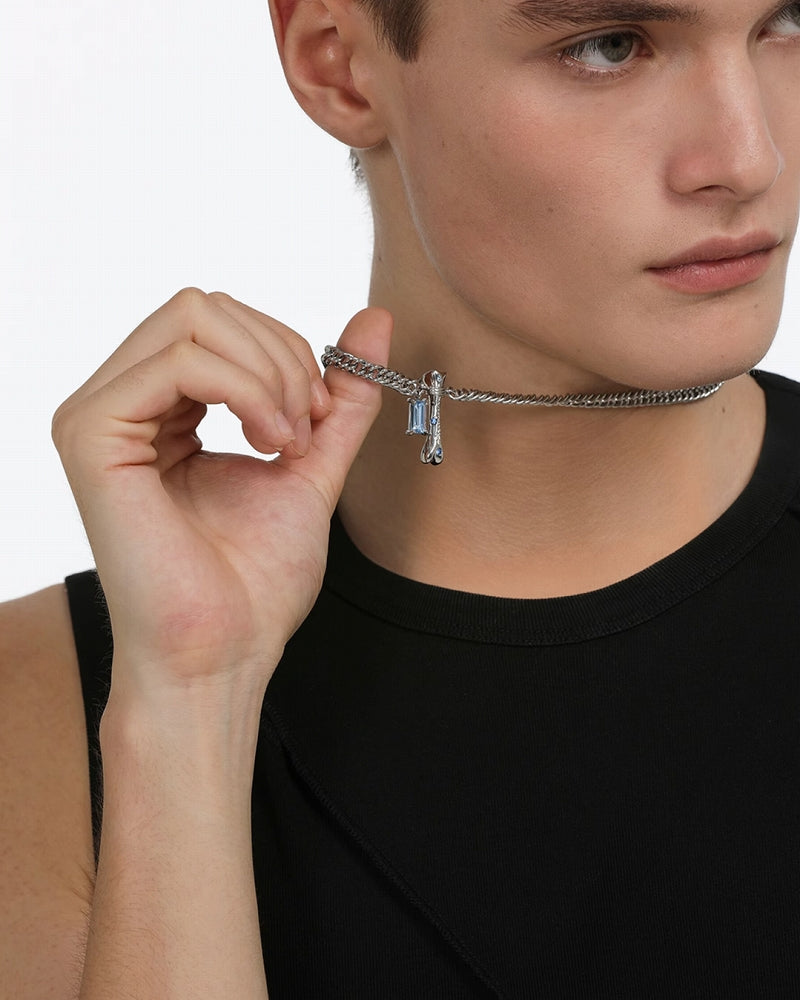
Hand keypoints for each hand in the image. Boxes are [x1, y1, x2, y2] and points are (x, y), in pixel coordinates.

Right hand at [52, 288, 391, 705]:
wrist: (224, 652)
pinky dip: (246, 390)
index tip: (318, 419)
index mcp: (159, 409)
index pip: (219, 320)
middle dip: (281, 356)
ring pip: (194, 316)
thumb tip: (375, 319)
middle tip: (305, 427)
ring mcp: (98, 414)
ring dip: (269, 373)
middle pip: (205, 306)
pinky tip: (266, 444)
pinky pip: (183, 360)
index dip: (285, 352)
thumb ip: (342, 394)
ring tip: (286, 442)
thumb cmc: (255, 581)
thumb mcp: (313, 464)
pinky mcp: (91, 433)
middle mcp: (120, 402)